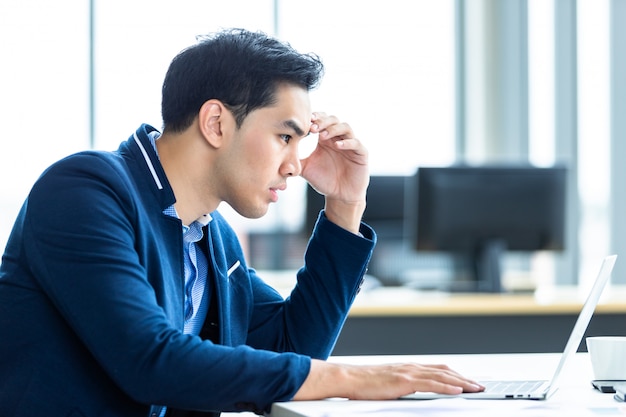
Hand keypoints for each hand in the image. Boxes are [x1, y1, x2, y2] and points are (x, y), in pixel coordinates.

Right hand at [294, 360, 484, 400]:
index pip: (439, 369)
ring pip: (442, 376)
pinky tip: (457, 391)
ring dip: (461, 382)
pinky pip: (430, 384)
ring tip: (475, 388)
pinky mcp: (404, 381)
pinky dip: (446, 387)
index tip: (469, 381)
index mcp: (409, 368)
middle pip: (445, 371)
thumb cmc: (365, 383)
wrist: (349, 378)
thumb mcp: (389, 382)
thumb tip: (413, 392)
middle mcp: (411, 367)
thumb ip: (403, 385)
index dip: (456, 374)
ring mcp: (408, 372)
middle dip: (464, 378)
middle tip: (480, 385)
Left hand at [300, 113, 368, 232]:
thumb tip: (275, 154)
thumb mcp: (306, 168)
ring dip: (333, 129)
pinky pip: (356, 143)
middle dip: (322, 121)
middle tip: (312, 127)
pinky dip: (347, 142)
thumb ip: (294, 159)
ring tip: (322, 135)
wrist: (339, 196)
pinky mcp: (361, 154)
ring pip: (345, 127)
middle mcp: (338, 138)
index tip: (303, 122)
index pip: (321, 121)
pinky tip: (337, 145)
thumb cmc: (323, 180)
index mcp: (325, 138)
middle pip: (333, 119)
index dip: (314, 119)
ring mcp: (350, 144)